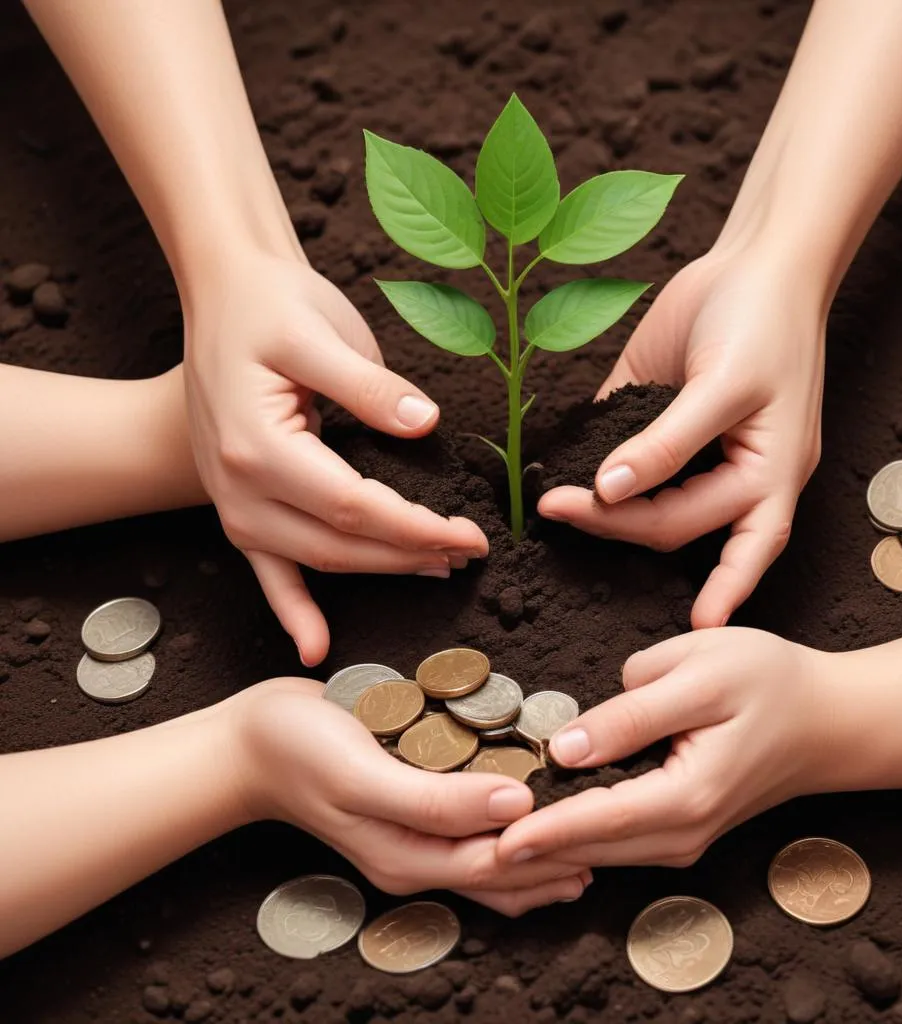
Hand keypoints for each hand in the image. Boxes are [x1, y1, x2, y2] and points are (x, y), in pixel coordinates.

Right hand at [183, 252, 487, 665]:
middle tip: (470, 553)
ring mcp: (231, 502)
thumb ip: (370, 386)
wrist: (223, 294)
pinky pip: (265, 569)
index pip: (353, 506)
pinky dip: (291, 609)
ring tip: (435, 572)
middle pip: (337, 543)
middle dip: (409, 554)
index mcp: (258, 445)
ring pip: (313, 559)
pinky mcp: (237, 502)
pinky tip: (314, 649)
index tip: (471, 534)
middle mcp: (237, 486)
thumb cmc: (272, 306)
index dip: (415, 527)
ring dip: (375, 573)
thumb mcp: (322, 333)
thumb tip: (425, 425)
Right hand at [230, 678, 591, 915]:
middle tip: (621, 835)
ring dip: (541, 846)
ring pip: (492, 855)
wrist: (250, 743)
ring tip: (595, 834)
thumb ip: (437, 800)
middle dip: (560, 856)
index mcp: (408, 858)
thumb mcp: (365, 777)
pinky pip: (472, 827)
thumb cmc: (301, 754)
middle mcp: (417, 857)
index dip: (556, 849)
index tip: (610, 827)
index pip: (501, 866)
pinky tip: (534, 806)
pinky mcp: (411, 807)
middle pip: (504, 869)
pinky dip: (510, 822)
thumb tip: (516, 804)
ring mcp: (413, 836)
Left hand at [496, 628, 832, 869]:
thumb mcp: (700, 674)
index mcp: (685, 796)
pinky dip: (577, 839)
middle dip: (529, 850)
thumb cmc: (770, 683)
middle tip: (467, 842)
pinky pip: (619, 843)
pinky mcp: (682, 827)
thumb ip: (631, 714)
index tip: (488, 838)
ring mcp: (684, 838)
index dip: (539, 830)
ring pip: (601, 852)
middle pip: (591, 849)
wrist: (830, 719)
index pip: (596, 820)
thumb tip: (566, 748)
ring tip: (488, 837)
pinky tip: (540, 828)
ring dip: (547, 848)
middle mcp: (682, 832)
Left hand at [539, 250, 823, 627]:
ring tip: (564, 514)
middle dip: (615, 525)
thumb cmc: (762, 318)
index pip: (708, 525)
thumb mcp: (724, 382)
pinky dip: (615, 485)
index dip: (703, 578)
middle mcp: (739, 476)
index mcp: (770, 472)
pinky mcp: (668, 429)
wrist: (759, 261)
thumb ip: (668, 440)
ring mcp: (703, 456)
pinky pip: (642, 469)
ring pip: (660, 509)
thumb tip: (611, 490)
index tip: (693, 627)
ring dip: (613, 518)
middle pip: (674, 523)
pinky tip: (584, 496)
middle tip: (555, 511)